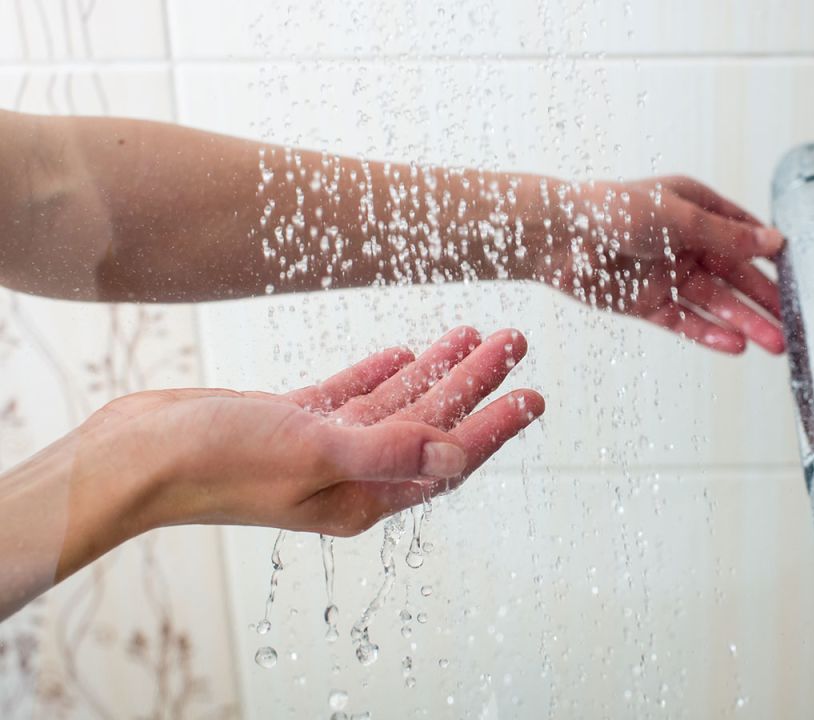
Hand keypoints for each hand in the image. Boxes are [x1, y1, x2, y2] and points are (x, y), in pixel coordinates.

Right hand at [58, 327, 541, 578]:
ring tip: (475, 332)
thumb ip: (387, 450)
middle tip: (515, 340)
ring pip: (397, 404)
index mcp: (365, 494)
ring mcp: (321, 448)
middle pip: (432, 422)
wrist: (134, 457)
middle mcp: (351, 474)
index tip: (535, 394)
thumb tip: (457, 455)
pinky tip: (408, 351)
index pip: (449, 457)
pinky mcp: (291, 423)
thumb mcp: (311, 453)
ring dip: (437, 369)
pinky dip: (381, 373)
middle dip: (476, 382)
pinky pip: (352, 395)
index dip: (496, 425)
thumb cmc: (215, 463)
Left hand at [527, 176, 785, 354]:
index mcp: (697, 208)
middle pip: (735, 276)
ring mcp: (667, 274)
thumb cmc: (613, 210)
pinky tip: (736, 346)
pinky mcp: (647, 303)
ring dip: (745, 323)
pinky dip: (710, 334)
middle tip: (794, 326)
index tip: (801, 279)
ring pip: (715, 304)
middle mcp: (686, 242)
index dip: (772, 256)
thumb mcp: (679, 218)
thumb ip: (727, 235)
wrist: (557, 237)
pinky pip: (686, 321)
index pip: (745, 234)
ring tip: (775, 345)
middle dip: (764, 301)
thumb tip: (774, 242)